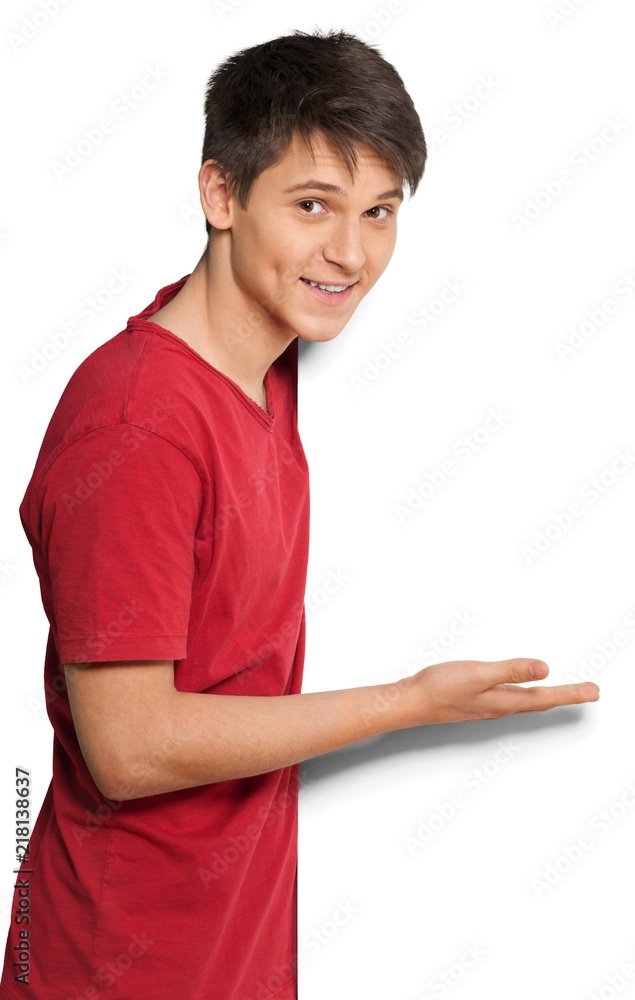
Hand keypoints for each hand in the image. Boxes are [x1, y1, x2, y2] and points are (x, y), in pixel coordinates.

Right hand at [394, 658, 598, 727]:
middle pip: (542, 703)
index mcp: (504, 701)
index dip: (572, 693)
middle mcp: (501, 707)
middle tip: (589, 693)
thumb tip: (544, 669)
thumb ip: (511, 670)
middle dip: (567, 697)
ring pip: (528, 703)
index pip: (546, 697)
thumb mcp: (479, 674)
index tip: (594, 692)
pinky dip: (528, 697)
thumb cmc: (440, 687)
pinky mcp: (478, 702)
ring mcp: (489, 706)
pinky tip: (524, 692)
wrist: (411, 702)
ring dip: (550, 698)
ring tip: (565, 693)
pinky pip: (513, 700)